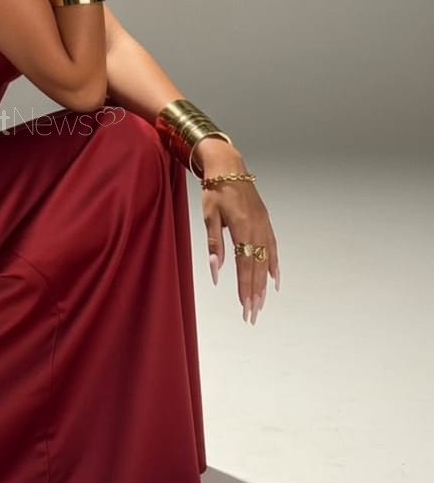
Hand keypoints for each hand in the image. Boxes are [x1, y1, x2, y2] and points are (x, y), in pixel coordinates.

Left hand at [197, 141, 280, 324]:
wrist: (229, 167)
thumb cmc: (215, 190)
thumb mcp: (209, 216)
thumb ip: (214, 245)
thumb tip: (216, 271)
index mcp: (242, 229)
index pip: (244, 266)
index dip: (245, 288)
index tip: (244, 306)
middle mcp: (257, 229)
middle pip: (257, 268)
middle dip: (254, 293)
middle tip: (252, 314)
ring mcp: (264, 226)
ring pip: (266, 261)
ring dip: (263, 284)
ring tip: (261, 303)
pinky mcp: (265, 222)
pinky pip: (273, 248)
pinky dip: (274, 265)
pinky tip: (274, 281)